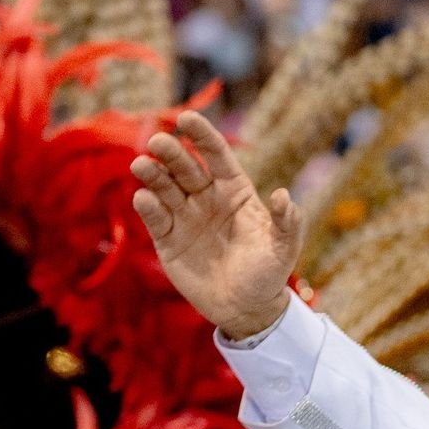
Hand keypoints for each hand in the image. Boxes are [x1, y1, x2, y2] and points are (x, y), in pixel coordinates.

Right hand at [130, 111, 299, 340]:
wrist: (247, 309)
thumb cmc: (268, 274)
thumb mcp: (283, 249)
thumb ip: (286, 222)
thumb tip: (283, 195)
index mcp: (234, 191)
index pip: (216, 156)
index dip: (202, 136)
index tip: (186, 119)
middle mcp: (206, 198)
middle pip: (185, 167)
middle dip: (171, 152)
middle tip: (158, 142)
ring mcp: (185, 216)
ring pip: (164, 187)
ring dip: (152, 174)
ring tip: (142, 166)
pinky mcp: (168, 238)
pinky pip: (155, 217)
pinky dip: (148, 206)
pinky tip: (143, 197)